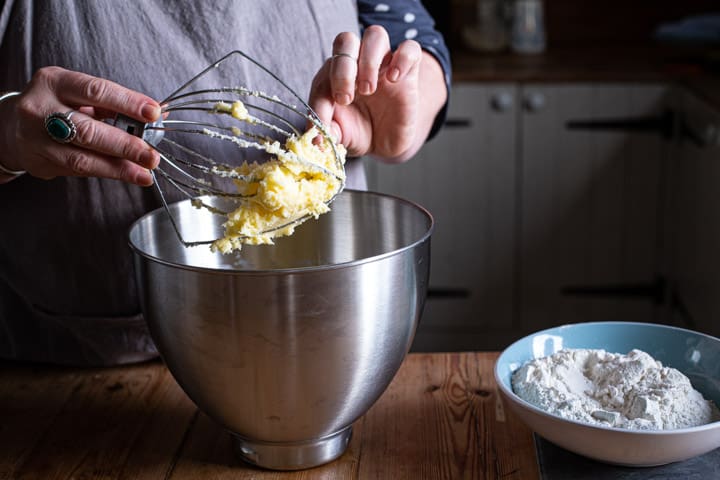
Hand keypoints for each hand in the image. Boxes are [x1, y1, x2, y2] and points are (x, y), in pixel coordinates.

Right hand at [0, 66, 161, 184]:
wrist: (13, 126)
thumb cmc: (57, 106)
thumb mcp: (79, 95)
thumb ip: (115, 104)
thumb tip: (159, 113)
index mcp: (55, 82)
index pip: (96, 91)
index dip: (127, 103)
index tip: (154, 114)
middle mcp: (40, 108)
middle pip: (88, 130)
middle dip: (125, 145)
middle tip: (151, 155)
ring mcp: (36, 138)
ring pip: (83, 157)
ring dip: (119, 167)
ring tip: (144, 172)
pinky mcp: (39, 162)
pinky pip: (79, 170)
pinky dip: (108, 172)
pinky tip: (129, 174)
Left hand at [309, 25, 446, 162]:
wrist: (385, 144)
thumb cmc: (358, 132)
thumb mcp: (339, 135)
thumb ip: (325, 130)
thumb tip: (315, 137)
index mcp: (335, 74)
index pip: (325, 69)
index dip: (323, 94)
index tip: (326, 118)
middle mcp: (357, 63)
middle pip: (346, 41)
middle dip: (343, 69)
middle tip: (345, 99)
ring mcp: (383, 64)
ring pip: (375, 35)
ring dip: (368, 60)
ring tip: (368, 90)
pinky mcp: (408, 72)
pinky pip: (410, 48)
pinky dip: (402, 58)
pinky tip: (394, 79)